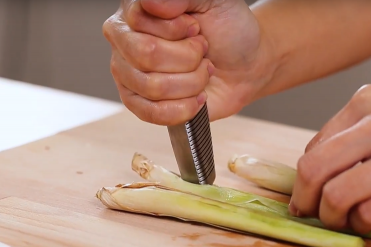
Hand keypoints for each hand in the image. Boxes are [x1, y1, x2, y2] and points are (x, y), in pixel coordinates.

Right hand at [102, 0, 272, 125]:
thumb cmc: (228, 29)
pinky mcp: (138, 103)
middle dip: (188, 57)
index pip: (140, 21)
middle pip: (146, 55)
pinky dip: (184, 107)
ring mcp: (127, 73)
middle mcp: (124, 39)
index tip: (196, 28)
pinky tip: (196, 97)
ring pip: (153, 86)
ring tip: (200, 71)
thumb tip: (152, 3)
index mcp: (136, 9)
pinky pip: (152, 113)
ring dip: (192, 81)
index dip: (177, 29)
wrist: (246, 65)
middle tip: (201, 51)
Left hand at [290, 84, 370, 233]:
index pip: (313, 147)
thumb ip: (356, 135)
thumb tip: (315, 174)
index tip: (307, 197)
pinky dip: (361, 226)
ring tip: (343, 221)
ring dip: (330, 218)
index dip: (304, 179)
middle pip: (312, 170)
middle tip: (311, 214)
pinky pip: (370, 214)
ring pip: (336, 195)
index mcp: (368, 102)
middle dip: (305, 200)